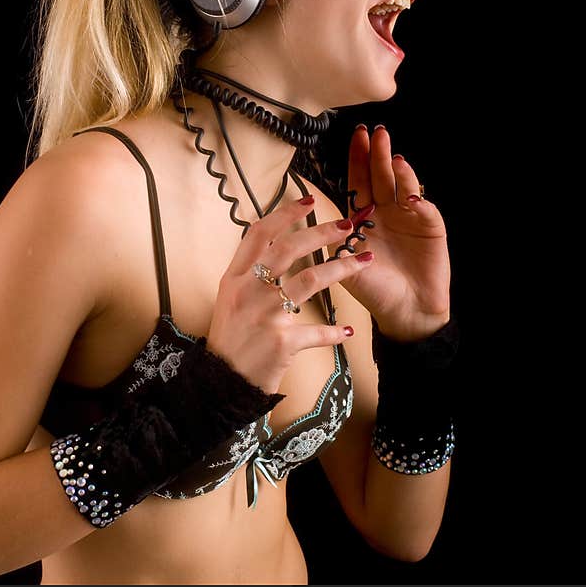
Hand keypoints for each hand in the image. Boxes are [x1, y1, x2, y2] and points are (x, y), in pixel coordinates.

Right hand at [206, 197, 368, 393]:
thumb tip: (276, 245)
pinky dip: (334, 332)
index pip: (259, 234)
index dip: (285, 215)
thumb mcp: (230, 300)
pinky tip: (346, 331)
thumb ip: (250, 274)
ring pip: (310, 280)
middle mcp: (247, 291)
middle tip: (347, 225)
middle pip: (288, 249)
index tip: (309, 201)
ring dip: (342, 268)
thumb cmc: (232, 340)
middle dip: (321, 232)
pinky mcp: (281, 342)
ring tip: (364, 261)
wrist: (221, 385)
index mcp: (235, 278)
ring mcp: (264, 316)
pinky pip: (316, 331)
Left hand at [339, 125, 450, 341]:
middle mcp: (389, 211)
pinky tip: (412, 196)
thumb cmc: (374, 290)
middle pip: (383, 177)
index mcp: (366, 217)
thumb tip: (317, 220)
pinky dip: (420, 202)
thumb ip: (335, 241)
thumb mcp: (346, 266)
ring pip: (405, 187)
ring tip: (395, 159)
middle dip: (380, 155)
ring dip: (401, 172)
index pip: (361, 181)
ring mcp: (411, 218)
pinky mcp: (432, 229)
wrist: (405, 312)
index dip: (359, 159)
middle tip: (378, 133)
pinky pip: (426, 210)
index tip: (358, 136)